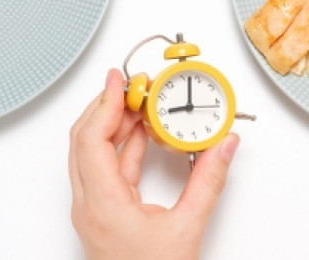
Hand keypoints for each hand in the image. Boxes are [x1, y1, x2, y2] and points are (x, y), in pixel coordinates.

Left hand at [69, 68, 239, 259]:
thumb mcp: (188, 229)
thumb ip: (208, 181)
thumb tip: (224, 146)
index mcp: (103, 205)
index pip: (92, 140)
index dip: (104, 103)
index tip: (120, 79)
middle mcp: (89, 205)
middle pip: (84, 141)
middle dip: (106, 106)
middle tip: (131, 84)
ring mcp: (93, 211)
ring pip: (91, 155)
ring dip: (113, 125)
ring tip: (140, 103)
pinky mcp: (102, 216)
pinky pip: (105, 170)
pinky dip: (122, 147)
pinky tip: (143, 135)